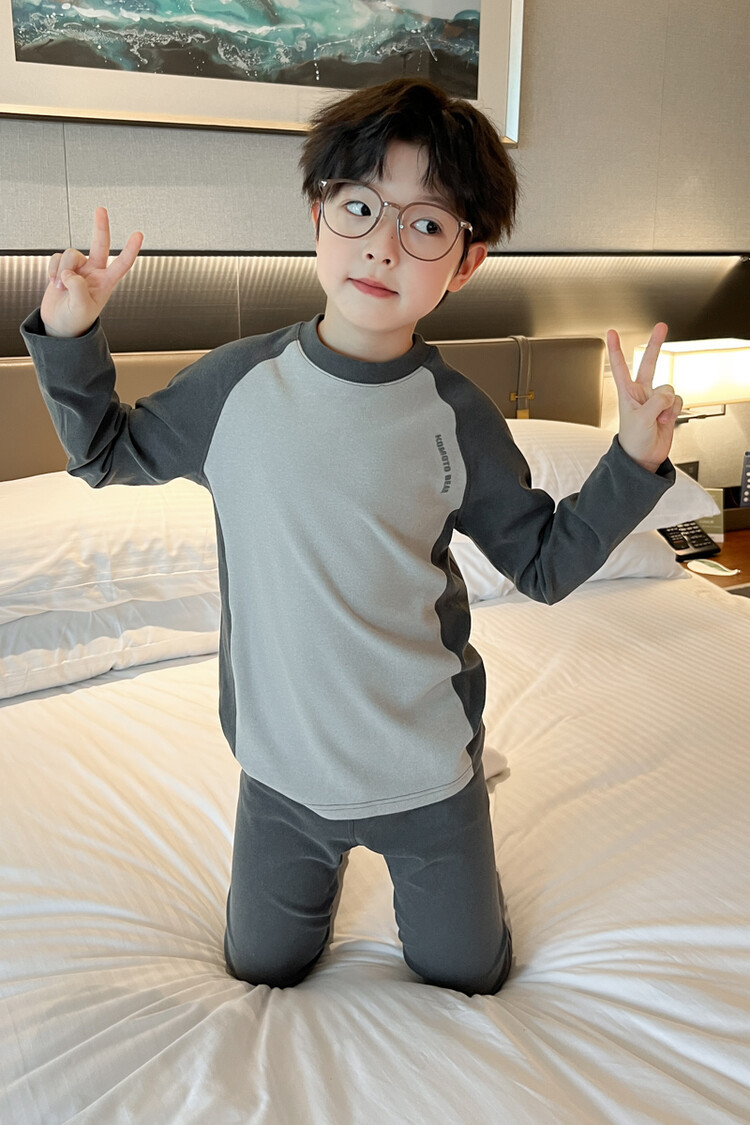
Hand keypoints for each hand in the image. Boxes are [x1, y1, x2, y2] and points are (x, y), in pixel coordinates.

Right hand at [41, 207, 143, 338]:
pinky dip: (52, 270)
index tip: (139, 234)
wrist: (59, 325)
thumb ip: (78, 288)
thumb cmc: (75, 320)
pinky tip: (53, 282)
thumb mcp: (81, 308)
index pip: (122, 264)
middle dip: (100, 227)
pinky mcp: (62, 267)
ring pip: (70, 254)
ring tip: (60, 287)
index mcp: (105, 283)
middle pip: (99, 244)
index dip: (130, 249)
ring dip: (62, 270)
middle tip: (101, 210)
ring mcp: (78, 268)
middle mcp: (93, 272)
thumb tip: (70, 272)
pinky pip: (56, 258)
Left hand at [608, 322, 682, 471]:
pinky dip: (674, 410)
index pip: (620, 366)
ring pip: (669, 388)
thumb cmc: (634, 441)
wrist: (644, 457)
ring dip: (667, 404)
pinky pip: (677, 400)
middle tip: (661, 327)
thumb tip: (668, 394)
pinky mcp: (667, 408)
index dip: (615, 349)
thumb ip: (656, 402)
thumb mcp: (641, 419)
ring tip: (658, 418)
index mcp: (627, 393)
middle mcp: (641, 393)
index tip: (611, 333)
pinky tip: (666, 419)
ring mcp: (655, 400)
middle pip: (649, 363)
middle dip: (655, 344)